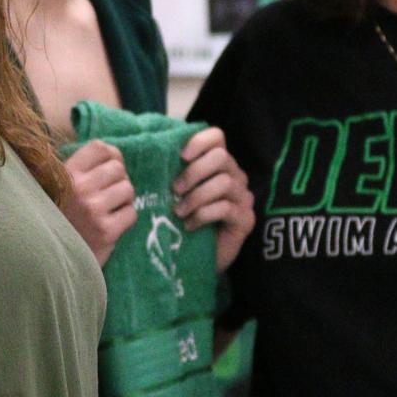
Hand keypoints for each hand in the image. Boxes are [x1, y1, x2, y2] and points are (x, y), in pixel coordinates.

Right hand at [63, 142, 135, 266]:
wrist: (49, 260)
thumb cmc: (56, 218)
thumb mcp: (55, 186)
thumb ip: (77, 169)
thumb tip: (112, 153)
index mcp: (65, 173)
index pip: (100, 147)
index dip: (110, 156)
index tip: (107, 167)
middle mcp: (80, 188)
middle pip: (118, 168)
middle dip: (118, 180)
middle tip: (108, 193)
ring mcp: (94, 210)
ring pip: (128, 189)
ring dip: (123, 199)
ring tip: (109, 209)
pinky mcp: (106, 232)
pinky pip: (131, 213)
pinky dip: (125, 219)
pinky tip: (111, 224)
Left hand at [174, 127, 254, 270]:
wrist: (195, 259)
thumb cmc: (182, 220)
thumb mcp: (175, 193)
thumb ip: (172, 171)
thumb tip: (150, 152)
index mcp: (218, 164)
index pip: (217, 137)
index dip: (199, 141)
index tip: (181, 156)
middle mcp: (236, 176)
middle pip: (221, 157)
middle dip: (194, 172)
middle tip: (174, 190)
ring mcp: (243, 198)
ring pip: (224, 182)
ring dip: (196, 196)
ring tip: (179, 211)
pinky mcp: (246, 219)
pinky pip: (225, 208)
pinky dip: (203, 214)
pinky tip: (189, 225)